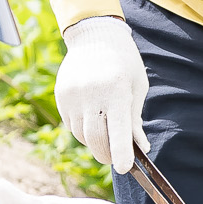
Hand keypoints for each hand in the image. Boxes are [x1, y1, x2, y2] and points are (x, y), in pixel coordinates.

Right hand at [56, 15, 150, 172]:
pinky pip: (71, 125)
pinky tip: (91, 118)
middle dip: (106, 154)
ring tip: (104, 132)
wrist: (95, 35)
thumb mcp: (137, 87)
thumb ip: (135, 119)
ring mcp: (73, 96)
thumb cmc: (124, 62)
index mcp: (117, 90)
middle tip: (114, 160)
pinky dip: (82, 130)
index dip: (121, 153)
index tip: (123, 168)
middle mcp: (93, 94)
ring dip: (94, 142)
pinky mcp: (62, 96)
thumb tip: (141, 148)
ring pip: (82, 135)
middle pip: (96, 139)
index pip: (118, 130)